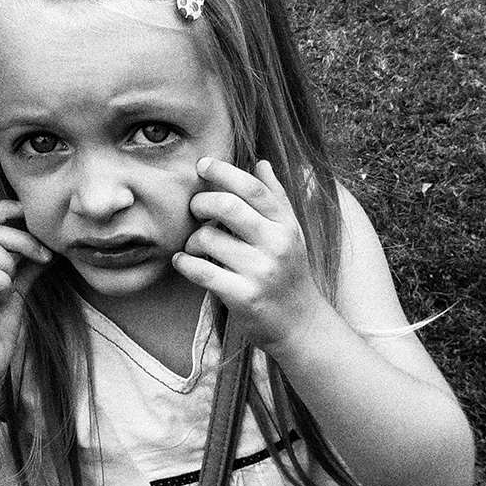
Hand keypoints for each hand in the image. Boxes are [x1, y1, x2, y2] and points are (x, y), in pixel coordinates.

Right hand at [0, 200, 53, 400]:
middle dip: (20, 238)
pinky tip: (5, 297)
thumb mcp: (15, 294)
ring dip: (8, 260)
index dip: (9, 212)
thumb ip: (25, 268)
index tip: (38, 224)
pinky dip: (1, 281)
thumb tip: (49, 245)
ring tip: (14, 284)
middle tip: (42, 256)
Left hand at [173, 158, 333, 354]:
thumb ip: (275, 197)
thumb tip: (261, 162)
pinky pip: (201, 271)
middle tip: (194, 209)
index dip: (224, 171)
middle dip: (201, 203)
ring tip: (194, 246)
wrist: (301, 324)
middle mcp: (276, 244)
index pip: (253, 188)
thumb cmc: (289, 272)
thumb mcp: (290, 233)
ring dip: (191, 240)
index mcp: (285, 225)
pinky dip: (184, 263)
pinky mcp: (243, 296)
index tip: (202, 165)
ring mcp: (260, 271)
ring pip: (208, 238)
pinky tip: (184, 262)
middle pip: (227, 206)